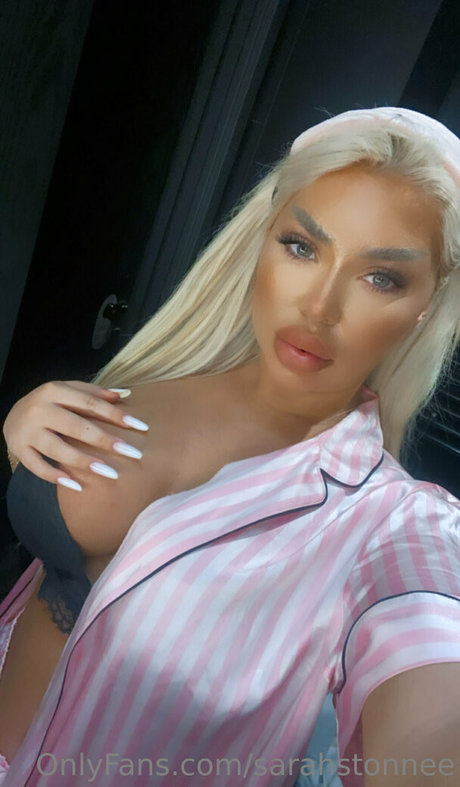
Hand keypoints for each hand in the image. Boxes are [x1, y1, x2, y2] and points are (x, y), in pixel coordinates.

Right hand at [2, 380, 148, 489]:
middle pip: (76, 427)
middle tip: (133, 453)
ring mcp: (27, 431)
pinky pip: (38, 467)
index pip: (90, 403)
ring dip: (85, 462)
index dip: (115, 415)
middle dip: (106, 441)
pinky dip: (56, 477)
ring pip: (58, 449)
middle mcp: (40, 409)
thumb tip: (125, 395)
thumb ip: (94, 393)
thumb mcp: (68, 390)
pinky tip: (77, 486)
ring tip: (111, 473)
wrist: (12, 413)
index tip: (140, 427)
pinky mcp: (19, 449)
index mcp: (54, 391)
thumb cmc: (50, 403)